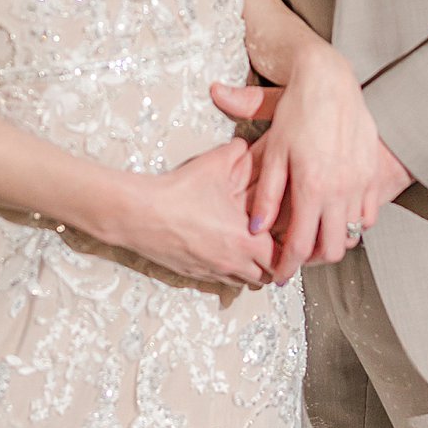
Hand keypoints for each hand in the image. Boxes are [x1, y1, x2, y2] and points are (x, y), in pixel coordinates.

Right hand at [110, 140, 276, 287]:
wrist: (141, 214)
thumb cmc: (179, 192)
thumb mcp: (213, 165)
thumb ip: (236, 152)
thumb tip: (245, 144)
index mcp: (245, 240)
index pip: (281, 257)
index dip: (286, 246)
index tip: (284, 235)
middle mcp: (232, 262)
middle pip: (267, 276)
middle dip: (272, 262)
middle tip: (270, 243)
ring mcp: (212, 272)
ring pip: (243, 282)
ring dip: (250, 269)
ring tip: (248, 249)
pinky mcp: (193, 276)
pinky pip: (220, 281)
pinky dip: (227, 271)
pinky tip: (221, 251)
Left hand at [213, 47, 411, 281]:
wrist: (331, 81)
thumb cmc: (297, 111)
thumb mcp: (273, 151)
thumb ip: (266, 194)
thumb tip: (256, 228)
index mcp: (312, 186)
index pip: (301, 245)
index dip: (289, 266)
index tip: (280, 274)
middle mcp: (341, 189)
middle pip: (333, 249)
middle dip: (313, 260)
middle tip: (297, 256)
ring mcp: (361, 183)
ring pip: (353, 234)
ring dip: (333, 240)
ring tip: (315, 235)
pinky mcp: (373, 173)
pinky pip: (370, 214)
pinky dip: (354, 222)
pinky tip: (337, 214)